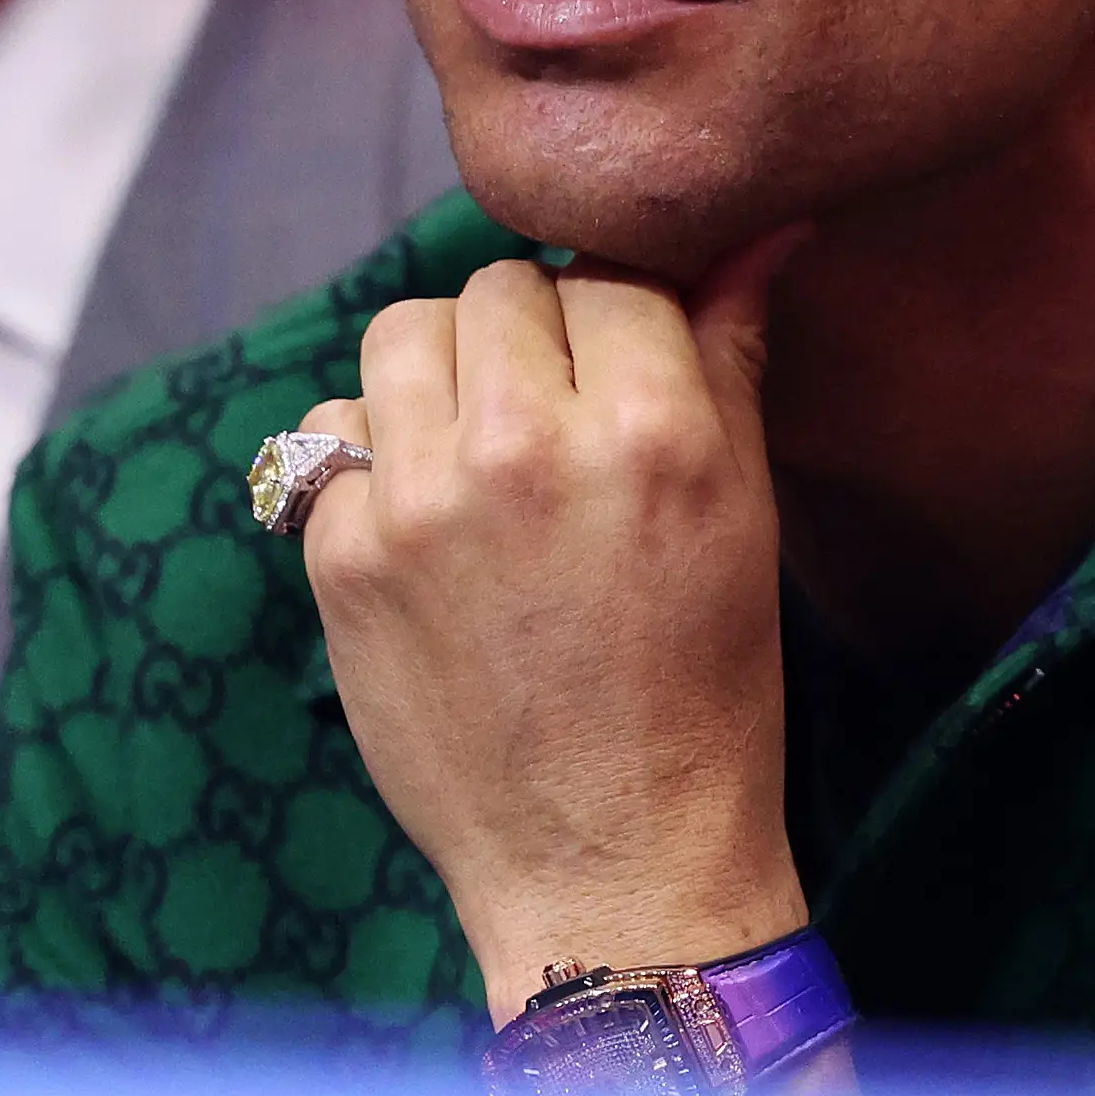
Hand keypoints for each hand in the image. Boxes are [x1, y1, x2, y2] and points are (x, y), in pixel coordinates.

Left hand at [293, 232, 811, 1023]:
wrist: (611, 868)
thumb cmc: (704, 695)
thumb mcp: (743, 519)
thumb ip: (731, 358)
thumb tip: (761, 227)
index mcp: (653, 429)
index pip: (613, 274)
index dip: (619, 321)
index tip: (622, 378)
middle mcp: (527, 446)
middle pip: (498, 287)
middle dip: (527, 339)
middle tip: (553, 424)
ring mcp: (421, 500)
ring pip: (402, 333)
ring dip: (440, 374)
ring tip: (478, 450)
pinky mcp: (341, 556)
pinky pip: (333, 432)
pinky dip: (374, 461)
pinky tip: (426, 526)